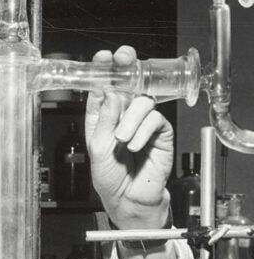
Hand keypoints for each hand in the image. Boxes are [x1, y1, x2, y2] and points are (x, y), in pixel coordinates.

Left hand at [85, 45, 172, 230]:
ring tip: (122, 140)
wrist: (129, 200)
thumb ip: (104, 120)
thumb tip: (110, 92)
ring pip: (142, 100)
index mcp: (102, 117)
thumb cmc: (110, 178)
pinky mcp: (160, 132)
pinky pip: (154, 119)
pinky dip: (143, 131)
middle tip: (124, 59)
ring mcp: (142, 122)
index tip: (103, 57)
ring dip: (130, 118)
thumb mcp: (98, 149)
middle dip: (127, 68)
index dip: (103, 70)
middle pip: (128, 83)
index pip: (103, 87)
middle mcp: (122, 115)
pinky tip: (135, 145)